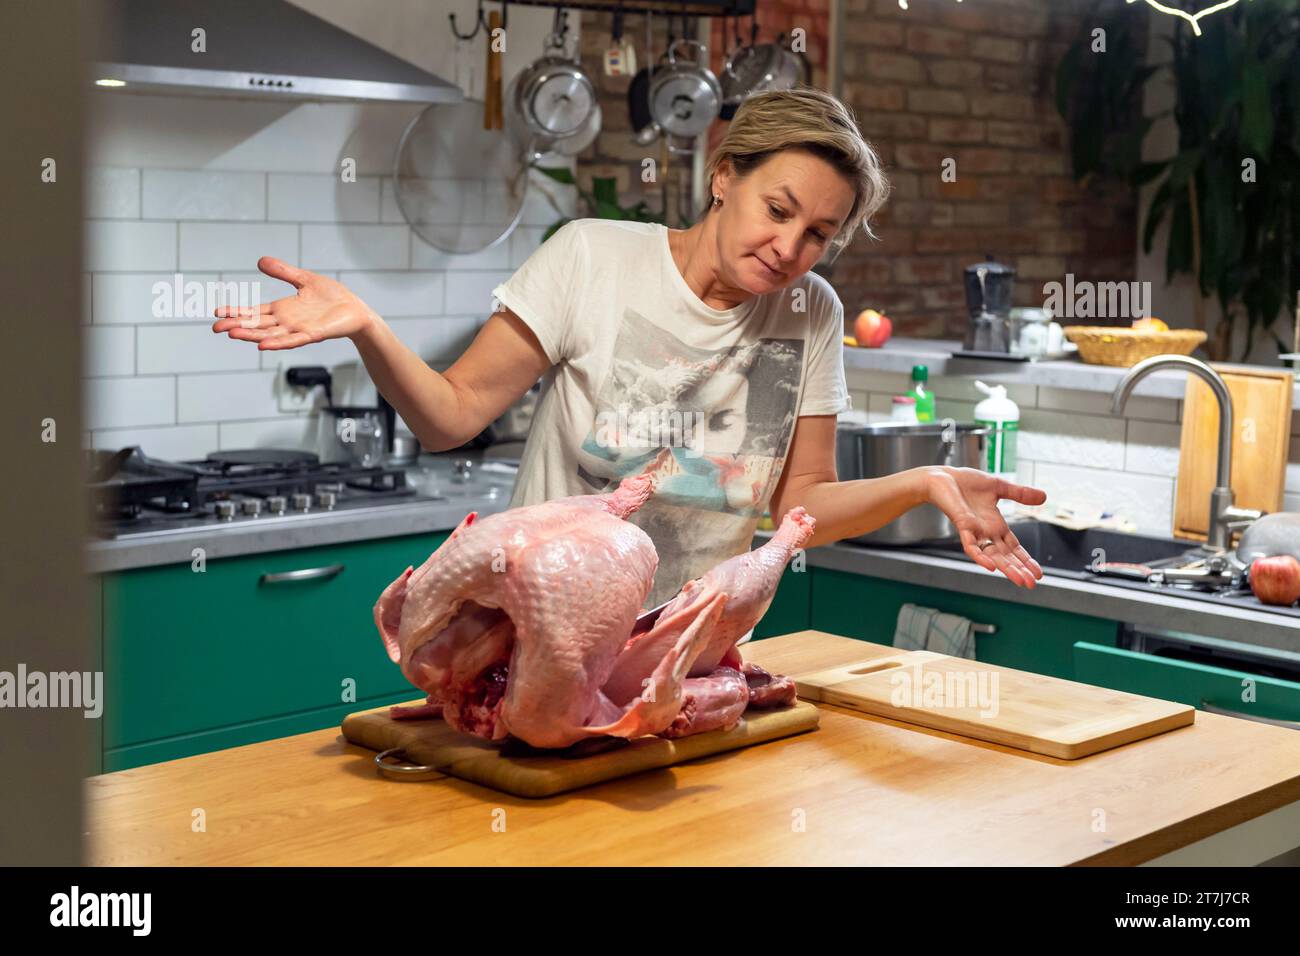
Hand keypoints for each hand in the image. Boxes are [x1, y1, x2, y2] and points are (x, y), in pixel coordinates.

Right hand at [211, 257, 377, 348]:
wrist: (356, 310)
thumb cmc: (333, 297)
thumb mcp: (305, 279)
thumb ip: (283, 272)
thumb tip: (260, 261)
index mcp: (283, 309)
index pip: (254, 312)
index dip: (237, 312)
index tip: (217, 312)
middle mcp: (287, 321)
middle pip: (257, 325)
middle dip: (237, 326)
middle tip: (215, 327)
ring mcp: (299, 329)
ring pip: (270, 334)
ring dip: (251, 336)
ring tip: (232, 334)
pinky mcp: (313, 334)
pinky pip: (293, 340)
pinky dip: (278, 343)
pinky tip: (263, 345)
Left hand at [922, 466, 1045, 587]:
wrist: (941, 477)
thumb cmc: (965, 483)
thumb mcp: (999, 487)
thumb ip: (1020, 494)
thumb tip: (1044, 497)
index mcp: (995, 525)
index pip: (1013, 548)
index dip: (1025, 560)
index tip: (1038, 574)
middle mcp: (986, 532)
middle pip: (1005, 556)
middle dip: (1019, 569)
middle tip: (1031, 584)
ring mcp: (974, 531)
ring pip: (991, 555)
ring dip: (1005, 568)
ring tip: (1020, 580)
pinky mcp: (962, 525)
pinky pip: (971, 545)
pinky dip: (980, 556)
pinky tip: (991, 567)